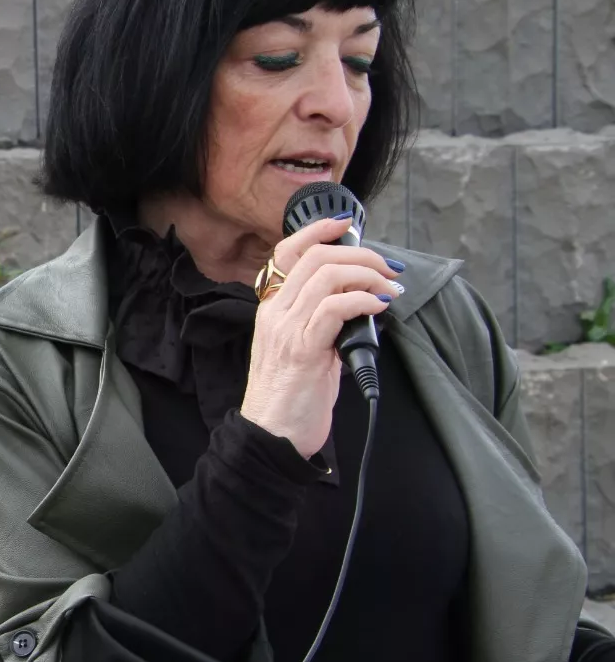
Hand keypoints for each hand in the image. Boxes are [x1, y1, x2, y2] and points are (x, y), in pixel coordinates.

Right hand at [239, 217, 401, 457]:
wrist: (273, 436)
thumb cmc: (291, 398)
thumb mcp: (303, 349)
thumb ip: (322, 323)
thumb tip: (360, 304)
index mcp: (270, 309)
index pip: (286, 252)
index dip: (317, 230)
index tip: (346, 226)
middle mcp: (275, 312)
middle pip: (315, 256)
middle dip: (360, 253)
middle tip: (388, 267)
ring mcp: (287, 329)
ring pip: (328, 276)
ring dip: (369, 274)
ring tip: (390, 288)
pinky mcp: (304, 349)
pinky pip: (337, 308)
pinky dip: (364, 300)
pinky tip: (379, 307)